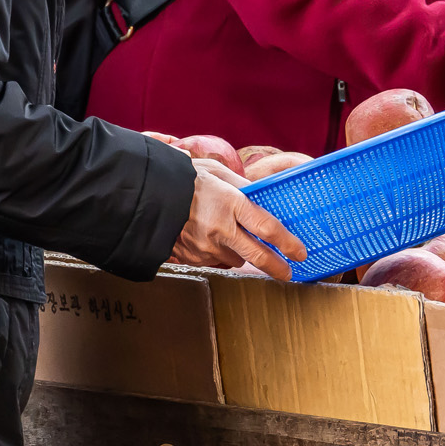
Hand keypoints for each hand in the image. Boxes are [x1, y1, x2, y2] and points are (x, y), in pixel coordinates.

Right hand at [168, 158, 308, 280]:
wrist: (144, 197)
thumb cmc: (182, 179)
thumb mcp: (216, 172)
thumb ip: (242, 186)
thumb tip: (260, 195)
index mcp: (230, 204)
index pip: (268, 228)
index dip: (288, 243)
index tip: (300, 252)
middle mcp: (220, 229)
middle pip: (258, 255)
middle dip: (277, 267)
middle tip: (289, 273)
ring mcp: (205, 247)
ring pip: (235, 259)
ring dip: (241, 252)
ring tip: (231, 236)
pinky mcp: (191, 257)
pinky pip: (214, 260)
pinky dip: (218, 252)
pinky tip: (210, 237)